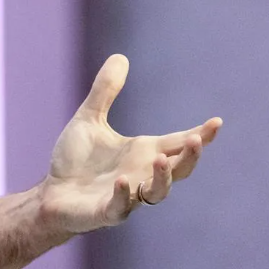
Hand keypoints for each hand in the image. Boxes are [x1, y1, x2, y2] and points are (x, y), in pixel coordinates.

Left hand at [40, 54, 222, 233]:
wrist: (51, 195)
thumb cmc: (75, 161)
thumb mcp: (89, 119)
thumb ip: (105, 91)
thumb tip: (121, 56)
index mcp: (143, 153)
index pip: (179, 143)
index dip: (200, 134)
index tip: (217, 122)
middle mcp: (141, 175)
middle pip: (179, 170)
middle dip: (190, 157)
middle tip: (197, 140)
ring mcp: (127, 196)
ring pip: (157, 193)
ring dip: (163, 178)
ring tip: (161, 158)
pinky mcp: (106, 212)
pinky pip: (120, 208)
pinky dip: (123, 196)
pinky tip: (121, 181)